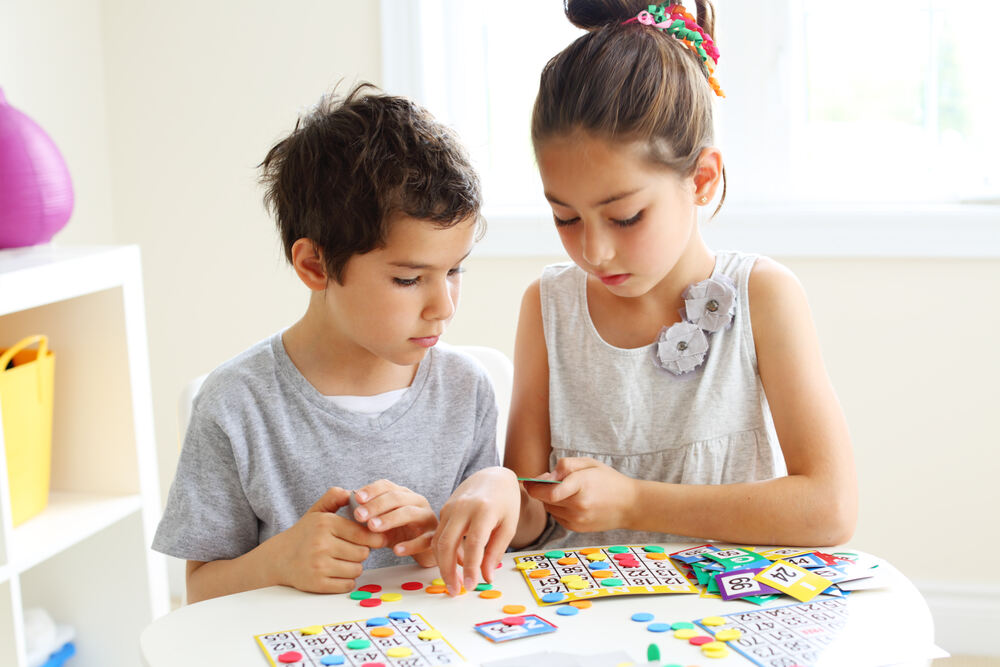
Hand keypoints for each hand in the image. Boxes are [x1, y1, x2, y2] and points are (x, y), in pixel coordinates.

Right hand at [271, 487, 386, 593]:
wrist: (278, 559)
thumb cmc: (304, 534)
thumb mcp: (317, 511)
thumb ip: (334, 497)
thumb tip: (353, 493)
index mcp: (325, 524)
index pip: (362, 533)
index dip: (372, 538)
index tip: (377, 539)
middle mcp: (322, 544)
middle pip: (363, 553)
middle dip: (361, 552)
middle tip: (351, 550)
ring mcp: (319, 565)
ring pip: (357, 570)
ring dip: (354, 567)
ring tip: (343, 561)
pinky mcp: (317, 584)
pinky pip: (347, 585)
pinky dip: (346, 581)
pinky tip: (337, 573)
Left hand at [353, 480, 437, 566]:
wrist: (425, 550)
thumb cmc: (400, 533)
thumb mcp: (382, 522)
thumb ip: (368, 515)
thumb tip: (348, 506)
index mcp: (403, 494)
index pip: (387, 486)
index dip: (372, 490)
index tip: (357, 498)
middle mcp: (417, 502)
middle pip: (396, 497)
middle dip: (376, 505)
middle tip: (359, 515)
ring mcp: (427, 518)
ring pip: (410, 513)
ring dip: (390, 519)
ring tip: (373, 527)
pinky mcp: (434, 536)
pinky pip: (423, 539)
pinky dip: (410, 545)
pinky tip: (397, 550)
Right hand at [432, 467, 519, 594]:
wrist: (493, 476)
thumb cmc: (505, 501)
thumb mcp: (508, 526)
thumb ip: (496, 551)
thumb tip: (486, 577)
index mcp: (484, 510)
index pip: (474, 543)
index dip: (470, 567)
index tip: (471, 585)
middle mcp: (463, 507)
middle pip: (447, 544)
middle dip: (448, 571)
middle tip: (455, 591)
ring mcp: (450, 507)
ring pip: (438, 541)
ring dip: (441, 565)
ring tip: (453, 583)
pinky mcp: (444, 509)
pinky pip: (438, 535)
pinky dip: (442, 553)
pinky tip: (453, 565)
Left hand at [525, 457, 637, 532]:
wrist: (630, 505)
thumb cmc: (609, 480)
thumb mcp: (590, 464)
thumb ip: (566, 465)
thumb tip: (546, 476)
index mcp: (582, 485)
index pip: (548, 491)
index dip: (534, 485)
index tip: (528, 480)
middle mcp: (578, 505)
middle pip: (545, 499)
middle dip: (541, 490)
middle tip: (546, 481)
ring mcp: (577, 519)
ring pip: (549, 508)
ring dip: (550, 499)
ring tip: (565, 491)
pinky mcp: (577, 528)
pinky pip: (557, 516)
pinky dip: (558, 508)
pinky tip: (571, 502)